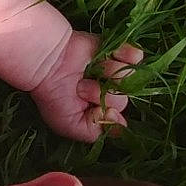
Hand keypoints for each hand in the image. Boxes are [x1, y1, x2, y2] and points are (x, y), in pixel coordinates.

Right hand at [27, 33, 141, 141]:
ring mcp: (114, 72)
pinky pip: (136, 56)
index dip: (109, 117)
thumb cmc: (53, 96)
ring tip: (88, 72)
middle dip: (102, 95)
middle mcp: (109, 93)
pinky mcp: (117, 52)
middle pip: (124, 100)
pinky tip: (112, 57)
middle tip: (81, 88)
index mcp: (99, 111)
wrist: (48, 64)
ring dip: (108, 75)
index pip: (118, 120)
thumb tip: (121, 127)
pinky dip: (128, 56)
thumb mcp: (69, 124)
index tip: (94, 110)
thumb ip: (94, 133)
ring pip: (130, 79)